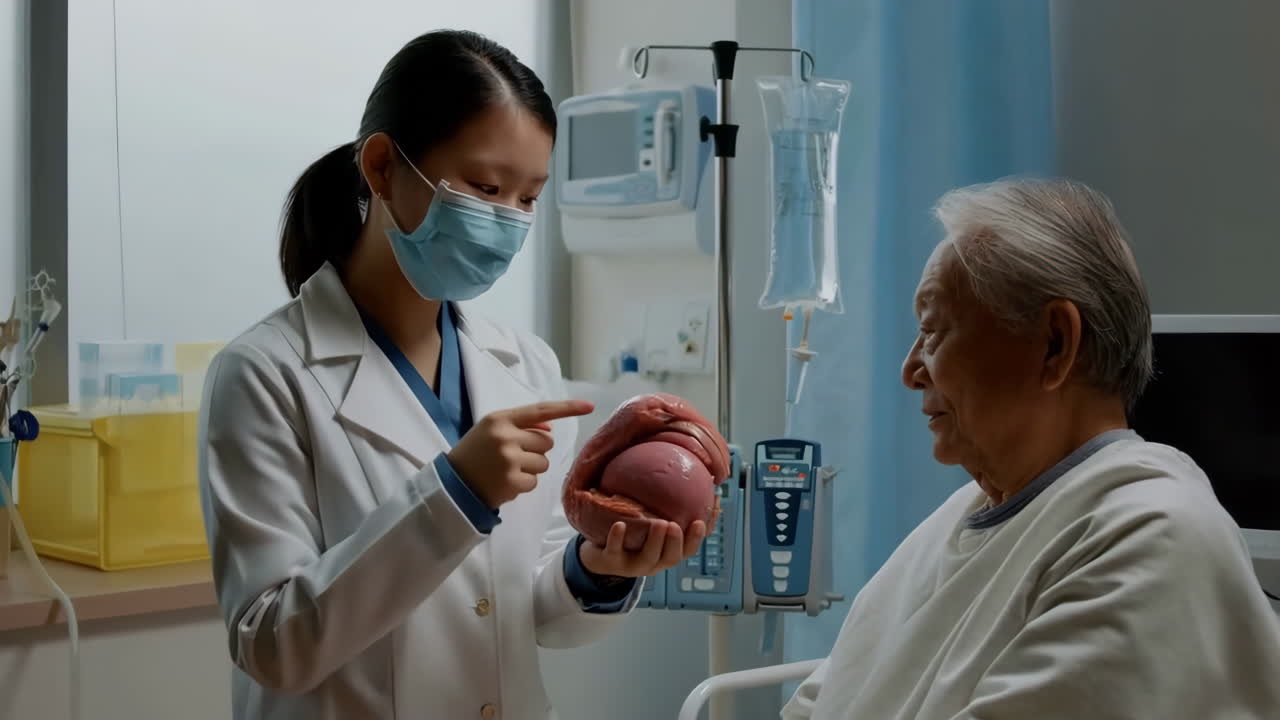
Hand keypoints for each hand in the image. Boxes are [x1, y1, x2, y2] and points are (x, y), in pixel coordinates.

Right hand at [447, 400, 593, 509]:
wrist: (451, 484)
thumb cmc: (474, 454)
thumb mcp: (491, 430)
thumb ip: (520, 425)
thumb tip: (550, 427)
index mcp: (500, 419)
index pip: (540, 410)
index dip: (567, 407)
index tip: (589, 406)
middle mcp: (506, 436)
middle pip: (546, 441)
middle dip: (536, 450)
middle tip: (511, 457)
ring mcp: (510, 460)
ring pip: (544, 463)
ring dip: (532, 469)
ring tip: (507, 470)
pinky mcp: (512, 482)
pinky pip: (535, 481)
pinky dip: (524, 484)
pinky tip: (505, 483)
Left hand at [578, 519, 707, 578]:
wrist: (599, 557)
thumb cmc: (632, 535)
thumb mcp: (653, 523)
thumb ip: (671, 509)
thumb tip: (698, 483)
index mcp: (665, 553)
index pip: (687, 550)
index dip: (695, 538)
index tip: (699, 521)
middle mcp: (653, 562)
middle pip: (670, 558)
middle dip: (675, 542)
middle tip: (675, 525)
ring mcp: (632, 564)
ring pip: (647, 559)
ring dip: (654, 542)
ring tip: (658, 524)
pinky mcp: (611, 561)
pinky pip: (614, 551)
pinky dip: (617, 539)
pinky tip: (620, 524)